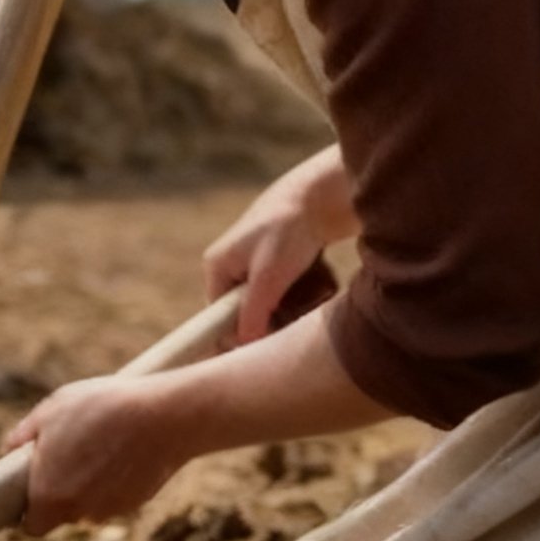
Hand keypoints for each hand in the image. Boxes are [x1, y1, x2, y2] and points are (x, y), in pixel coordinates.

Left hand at [4, 376, 195, 532]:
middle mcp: (78, 512)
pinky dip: (112, 481)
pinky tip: (120, 450)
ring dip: (87, 483)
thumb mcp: (50, 411)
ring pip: (88, 504)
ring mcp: (109, 510)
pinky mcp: (135, 503)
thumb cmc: (100, 409)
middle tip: (66, 451)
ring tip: (97, 442)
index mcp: (49, 495)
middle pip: (60, 512)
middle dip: (59, 488)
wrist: (163, 416)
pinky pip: (113, 496)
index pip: (30, 526)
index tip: (30, 487)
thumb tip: (7, 451)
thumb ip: (22, 437)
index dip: (27, 510)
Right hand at [203, 144, 357, 345]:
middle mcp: (232, 265)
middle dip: (282, 314)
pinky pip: (292, 290)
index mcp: (217, 266)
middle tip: (305, 304)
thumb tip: (243, 346)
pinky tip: (322, 274)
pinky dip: (309, 287)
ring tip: (319, 286)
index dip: (245, 334)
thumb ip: (253, 314)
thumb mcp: (269, 277)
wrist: (322, 194)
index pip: (221, 319)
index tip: (270, 341)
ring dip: (301, 301)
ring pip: (277, 304)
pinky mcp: (281, 259)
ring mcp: (257, 261)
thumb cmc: (289, 231)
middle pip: (252, 313)